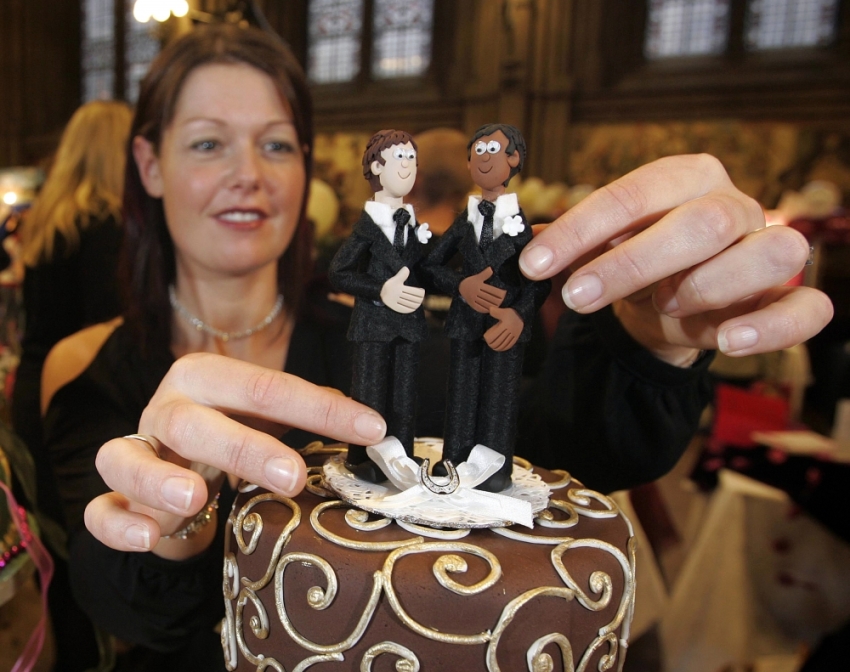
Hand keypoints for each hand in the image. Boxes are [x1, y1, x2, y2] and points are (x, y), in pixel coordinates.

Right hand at [84, 353, 386, 557]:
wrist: (175, 466)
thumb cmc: (228, 433)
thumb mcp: (264, 417)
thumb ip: (306, 414)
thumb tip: (367, 423)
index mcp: (208, 378)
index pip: (265, 387)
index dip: (319, 409)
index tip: (370, 429)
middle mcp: (166, 408)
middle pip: (195, 422)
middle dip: (243, 447)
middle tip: (293, 475)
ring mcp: (135, 451)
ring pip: (128, 457)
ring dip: (160, 478)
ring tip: (197, 497)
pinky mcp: (116, 496)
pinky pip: (101, 509)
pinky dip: (118, 523)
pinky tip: (149, 536)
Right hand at [380, 267, 424, 313]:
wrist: (378, 291)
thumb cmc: (389, 284)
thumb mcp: (395, 278)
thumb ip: (402, 274)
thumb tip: (407, 268)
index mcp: (400, 287)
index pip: (414, 291)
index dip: (420, 292)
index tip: (423, 291)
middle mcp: (398, 294)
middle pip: (412, 298)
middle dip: (419, 299)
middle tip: (422, 298)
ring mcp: (396, 301)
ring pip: (409, 304)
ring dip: (416, 304)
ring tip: (419, 303)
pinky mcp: (394, 306)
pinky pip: (403, 309)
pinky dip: (409, 309)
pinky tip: (413, 309)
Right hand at [459, 267, 506, 313]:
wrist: (461, 287)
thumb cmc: (472, 281)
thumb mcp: (478, 276)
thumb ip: (485, 274)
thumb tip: (491, 269)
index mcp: (478, 285)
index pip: (491, 290)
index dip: (499, 292)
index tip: (504, 292)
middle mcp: (476, 292)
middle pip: (489, 297)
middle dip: (497, 299)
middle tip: (503, 300)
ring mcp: (474, 299)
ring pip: (485, 303)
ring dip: (493, 305)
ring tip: (499, 305)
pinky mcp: (472, 304)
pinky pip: (480, 308)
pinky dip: (486, 309)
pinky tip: (491, 309)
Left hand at [484, 306, 523, 351]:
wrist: (523, 315)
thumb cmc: (511, 313)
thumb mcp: (503, 311)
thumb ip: (496, 311)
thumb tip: (489, 309)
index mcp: (505, 325)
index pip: (494, 336)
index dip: (488, 338)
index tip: (485, 337)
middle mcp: (509, 331)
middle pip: (498, 341)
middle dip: (491, 344)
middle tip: (488, 343)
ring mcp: (513, 335)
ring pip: (503, 344)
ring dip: (497, 347)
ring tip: (492, 347)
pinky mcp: (516, 337)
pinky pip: (509, 345)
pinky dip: (504, 348)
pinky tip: (500, 349)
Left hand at [518, 154, 832, 364]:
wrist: (674, 305)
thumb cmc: (638, 267)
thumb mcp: (599, 251)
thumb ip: (567, 244)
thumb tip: (517, 243)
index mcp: (685, 179)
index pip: (634, 194)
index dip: (581, 229)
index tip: (535, 263)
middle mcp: (735, 206)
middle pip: (701, 223)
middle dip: (632, 263)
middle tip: (578, 296)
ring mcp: (770, 250)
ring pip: (766, 255)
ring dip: (706, 287)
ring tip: (663, 306)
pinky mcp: (791, 298)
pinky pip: (806, 309)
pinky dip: (771, 327)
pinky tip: (726, 341)